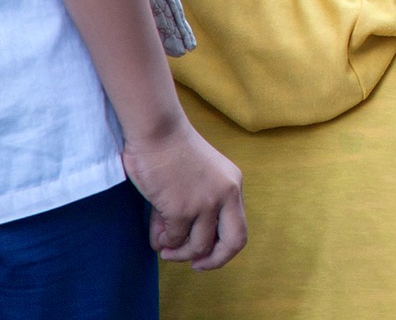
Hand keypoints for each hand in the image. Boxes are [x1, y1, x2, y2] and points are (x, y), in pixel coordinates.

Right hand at [122, 117, 246, 270]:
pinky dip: (162, 241)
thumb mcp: (199, 177)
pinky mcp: (182, 208)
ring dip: (178, 252)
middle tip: (193, 265)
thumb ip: (198, 208)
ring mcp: (206, 203)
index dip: (223, 251)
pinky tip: (156, 234)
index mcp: (233, 185)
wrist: (158, 130)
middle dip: (213, 261)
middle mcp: (227, 194)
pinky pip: (173, 239)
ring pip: (197, 246)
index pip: (239, 229)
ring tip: (164, 246)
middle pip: (233, 243)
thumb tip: (178, 244)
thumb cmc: (171, 150)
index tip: (205, 257)